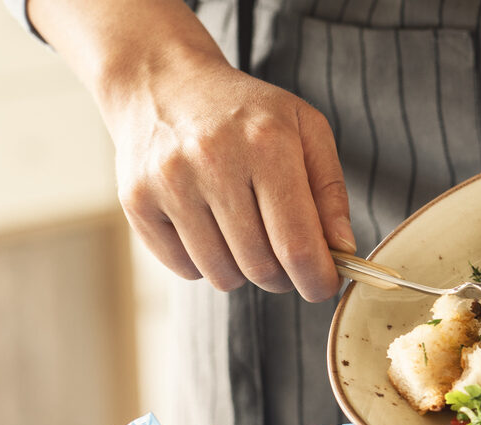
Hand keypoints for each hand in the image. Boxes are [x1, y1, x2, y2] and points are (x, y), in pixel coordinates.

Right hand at [108, 54, 352, 299]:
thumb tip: (342, 251)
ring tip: (245, 233)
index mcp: (266, 143)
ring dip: (244, 271)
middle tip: (286, 256)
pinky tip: (209, 227)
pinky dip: (205, 263)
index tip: (324, 286)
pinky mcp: (137, 202)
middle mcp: (213, 162)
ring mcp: (169, 183)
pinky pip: (185, 269)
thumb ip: (330, 192)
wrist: (162, 82)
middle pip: (261, 267)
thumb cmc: (245, 112)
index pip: (297, 244)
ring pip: (223, 275)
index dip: (317, 279)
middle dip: (283, 276)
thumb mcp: (305, 129)